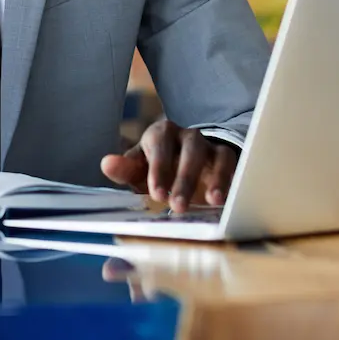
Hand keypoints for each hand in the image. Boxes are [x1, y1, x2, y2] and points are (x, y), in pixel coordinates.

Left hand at [99, 120, 236, 212]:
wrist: (182, 165)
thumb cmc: (157, 169)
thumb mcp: (139, 171)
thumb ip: (124, 170)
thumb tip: (106, 164)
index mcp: (160, 134)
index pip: (159, 146)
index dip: (159, 169)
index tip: (157, 194)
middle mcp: (186, 136)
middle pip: (190, 150)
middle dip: (185, 178)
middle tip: (178, 205)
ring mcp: (209, 145)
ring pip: (215, 155)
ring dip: (215, 177)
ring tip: (213, 201)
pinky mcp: (226, 157)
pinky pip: (232, 164)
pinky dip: (230, 180)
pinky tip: (226, 199)